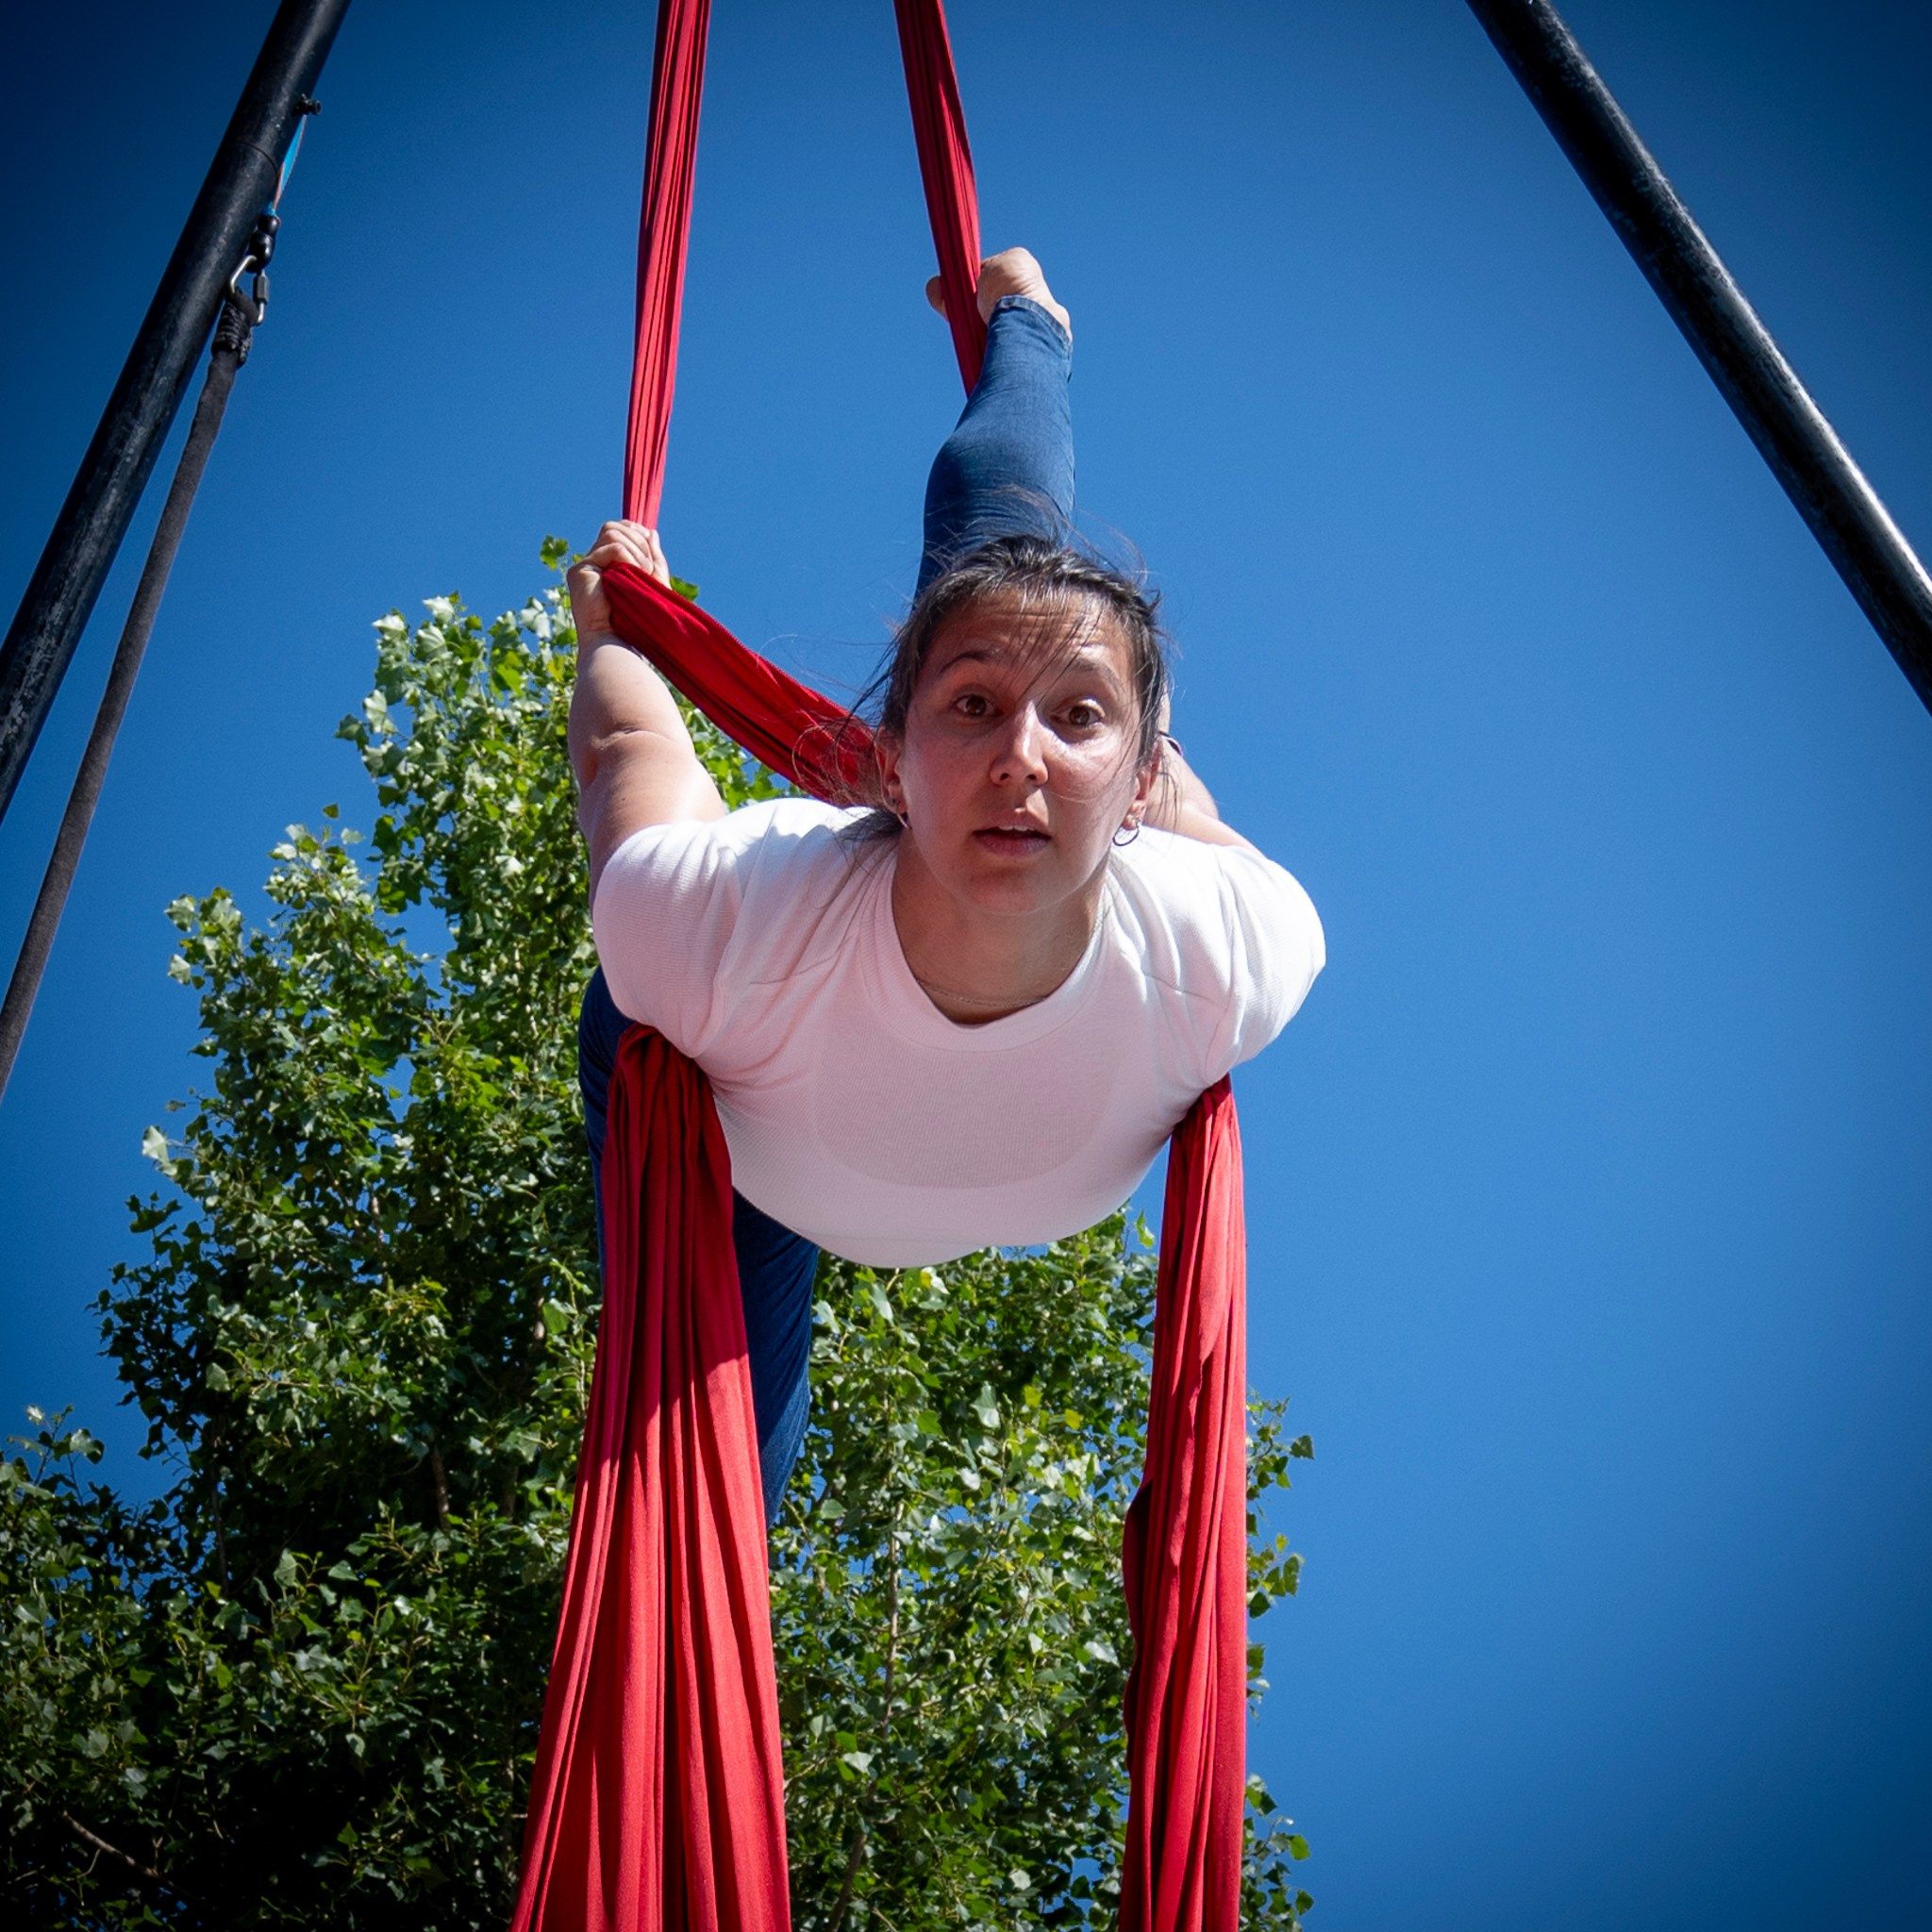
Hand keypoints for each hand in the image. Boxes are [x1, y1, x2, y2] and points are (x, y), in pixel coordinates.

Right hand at [568, 520, 671, 640]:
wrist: (621, 644)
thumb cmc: (638, 624)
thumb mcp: (652, 585)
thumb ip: (652, 558)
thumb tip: (651, 532)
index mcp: (606, 566)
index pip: (617, 531)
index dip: (636, 532)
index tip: (652, 547)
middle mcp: (592, 564)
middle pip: (614, 527)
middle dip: (639, 540)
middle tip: (649, 568)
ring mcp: (584, 567)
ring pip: (612, 533)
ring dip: (637, 551)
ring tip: (643, 576)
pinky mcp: (580, 571)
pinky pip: (613, 547)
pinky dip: (630, 558)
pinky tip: (634, 577)